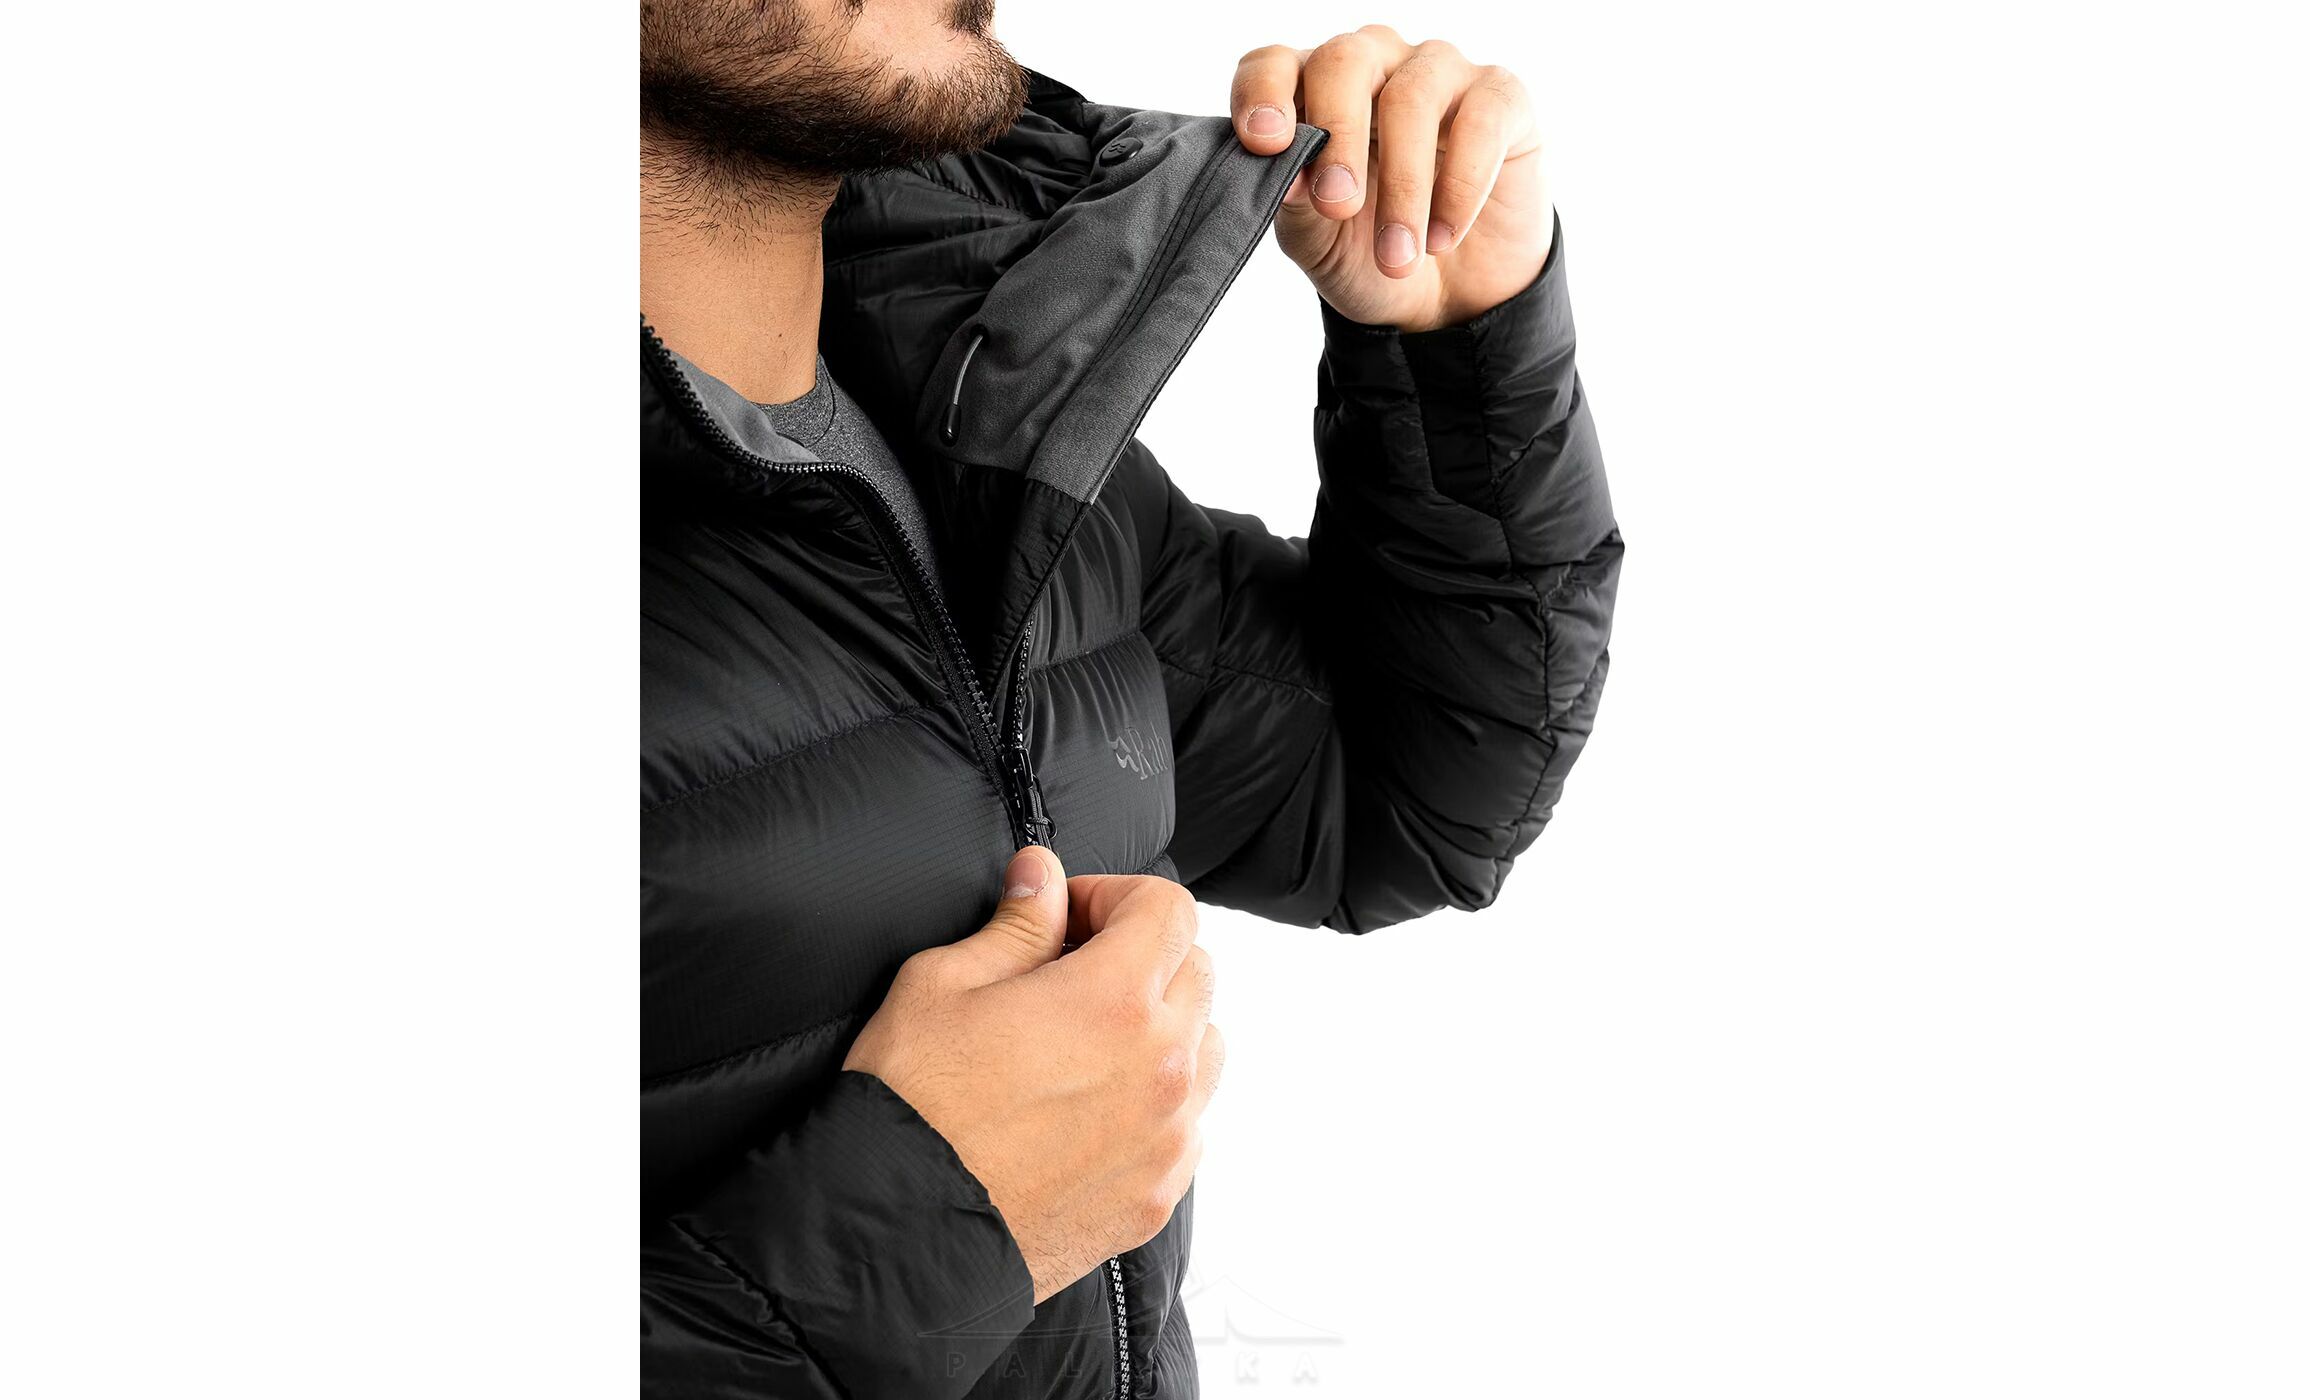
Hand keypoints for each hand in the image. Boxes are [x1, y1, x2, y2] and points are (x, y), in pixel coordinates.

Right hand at [843, 846, 1221, 1303]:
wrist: (895, 1237)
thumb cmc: (908, 1108)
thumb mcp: (942, 985)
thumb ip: (1015, 925)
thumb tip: (1043, 877)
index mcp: (1115, 1000)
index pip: (1169, 910)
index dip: (1116, 897)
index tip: (1069, 918)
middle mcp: (1161, 1068)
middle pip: (1196, 972)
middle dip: (1140, 956)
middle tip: (1069, 974)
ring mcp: (1167, 1137)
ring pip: (1205, 1048)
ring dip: (1161, 1028)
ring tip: (1085, 1044)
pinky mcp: (1157, 1195)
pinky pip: (1187, 1124)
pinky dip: (1157, 1101)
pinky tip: (1090, 1108)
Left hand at [1230, 26, 1551, 331]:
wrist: (1450, 296)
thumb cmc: (1371, 253)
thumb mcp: (1318, 241)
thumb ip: (1296, 203)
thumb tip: (1291, 176)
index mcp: (1311, 91)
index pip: (1274, 64)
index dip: (1263, 93)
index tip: (1265, 143)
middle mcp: (1374, 64)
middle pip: (1344, 61)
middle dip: (1337, 136)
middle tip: (1338, 206)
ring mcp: (1438, 73)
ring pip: (1413, 96)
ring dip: (1403, 185)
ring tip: (1398, 257)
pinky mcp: (1500, 98)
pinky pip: (1481, 120)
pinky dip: (1460, 187)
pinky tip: (1443, 238)